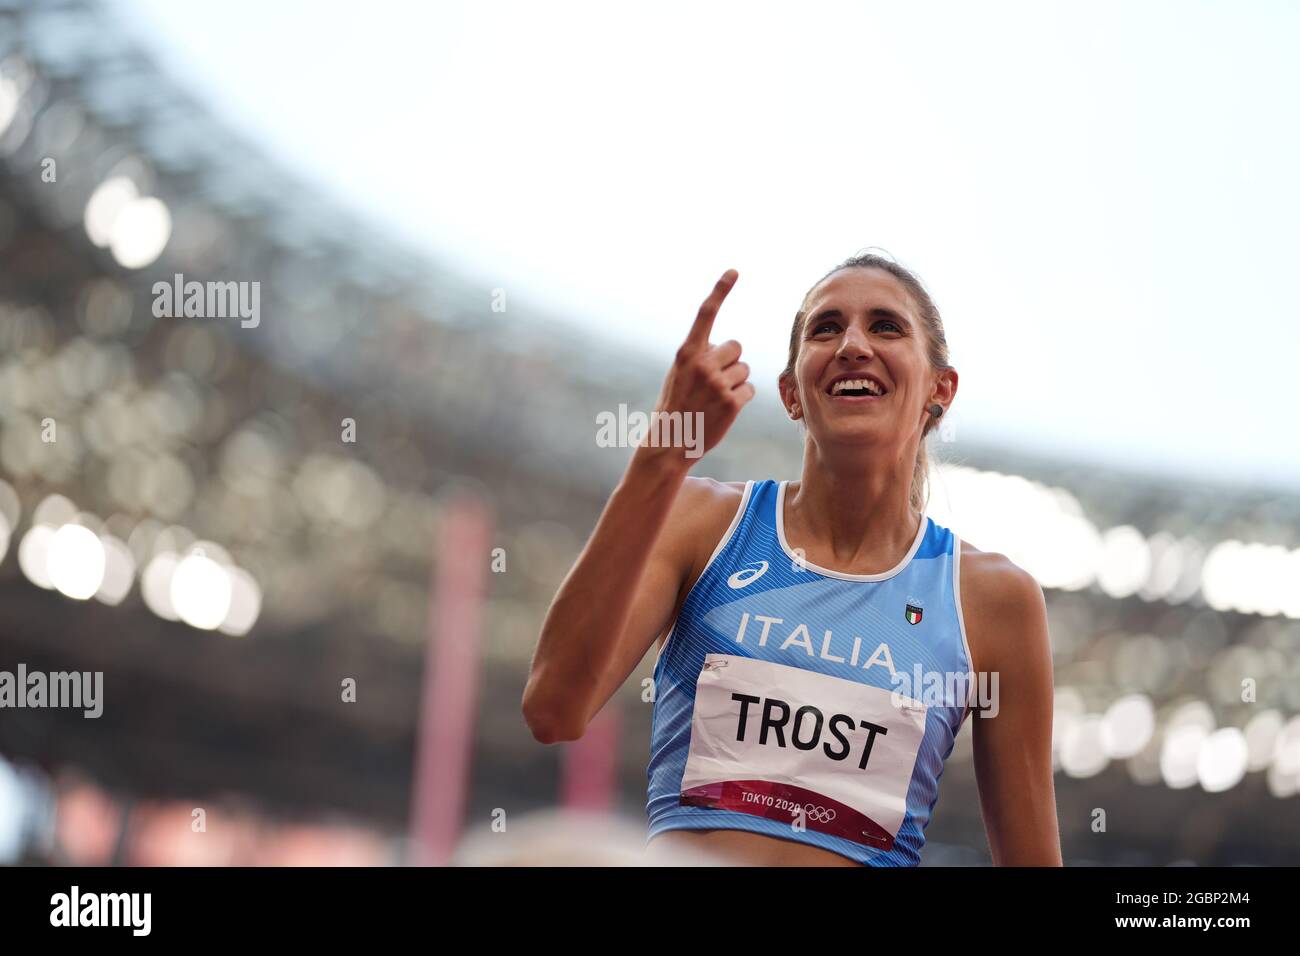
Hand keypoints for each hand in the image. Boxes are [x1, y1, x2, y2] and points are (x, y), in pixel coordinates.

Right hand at [643, 269, 754, 466]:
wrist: (671, 442)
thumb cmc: (676, 406)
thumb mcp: (679, 374)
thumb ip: (699, 356)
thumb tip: (727, 348)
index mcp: (687, 353)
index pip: (706, 314)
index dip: (720, 290)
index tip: (734, 270)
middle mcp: (702, 363)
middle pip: (736, 347)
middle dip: (730, 362)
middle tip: (712, 383)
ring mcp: (718, 383)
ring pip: (744, 369)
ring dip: (735, 382)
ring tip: (715, 399)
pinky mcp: (732, 401)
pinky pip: (750, 389)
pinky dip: (741, 399)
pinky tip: (723, 410)